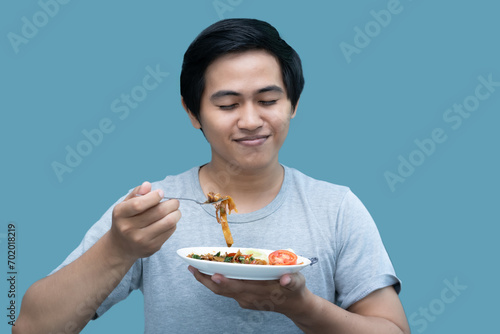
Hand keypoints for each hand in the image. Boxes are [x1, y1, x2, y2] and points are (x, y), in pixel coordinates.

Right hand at [109, 182, 180, 260]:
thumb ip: (136, 193)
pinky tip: (169, 221)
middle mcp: (128, 229)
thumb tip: (148, 185)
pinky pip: (170, 231)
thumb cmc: (126, 220)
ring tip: (176, 210)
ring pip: (168, 222)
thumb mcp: (125, 205)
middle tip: (175, 202)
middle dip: (172, 204)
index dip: (154, 196)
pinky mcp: (152, 247)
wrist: (120, 247)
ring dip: (176, 213)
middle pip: (158, 212)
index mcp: (120, 214)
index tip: (161, 193)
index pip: (138, 204)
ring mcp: (141, 240)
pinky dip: (173, 223)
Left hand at [188, 266, 308, 315]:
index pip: (238, 288)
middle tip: (192, 267)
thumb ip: (292, 281)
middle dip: (206, 280)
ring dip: (207, 280)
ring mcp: (244, 299)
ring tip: (194, 267)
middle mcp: (247, 298)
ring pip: (221, 291)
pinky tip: (209, 271)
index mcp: (259, 293)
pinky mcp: (243, 298)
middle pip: (222, 290)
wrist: (295, 306)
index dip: (226, 282)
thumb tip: (286, 279)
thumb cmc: (295, 290)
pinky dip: (215, 281)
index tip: (214, 275)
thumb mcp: (297, 283)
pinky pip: (226, 290)